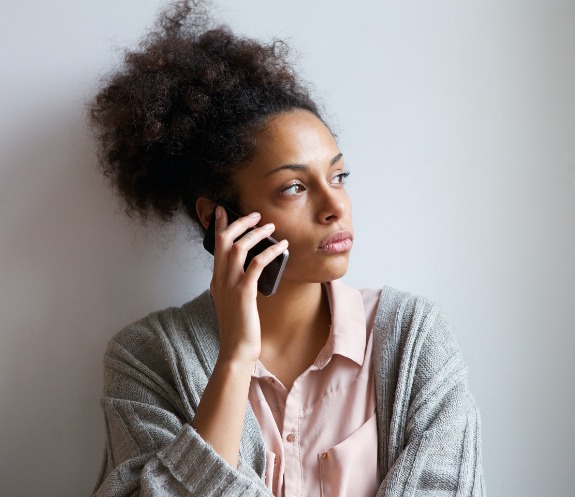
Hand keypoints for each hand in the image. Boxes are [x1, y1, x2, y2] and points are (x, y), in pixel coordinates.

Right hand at [209, 206, 287, 363]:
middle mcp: (220, 279)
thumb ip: (235, 286)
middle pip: (225, 240)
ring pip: (239, 247)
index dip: (218, 226)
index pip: (215, 246)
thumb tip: (248, 273)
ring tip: (271, 227)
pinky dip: (270, 252)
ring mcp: (231, 285)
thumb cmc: (238, 329)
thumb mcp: (232, 302)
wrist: (236, 350)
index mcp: (217, 280)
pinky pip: (256, 264)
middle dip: (239, 223)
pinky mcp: (244, 292)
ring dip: (256, 233)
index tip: (223, 211)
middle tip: (254, 215)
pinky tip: (282, 247)